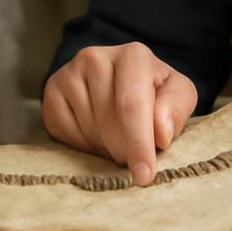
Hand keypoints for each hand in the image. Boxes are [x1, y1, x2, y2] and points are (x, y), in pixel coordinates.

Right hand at [42, 42, 197, 186]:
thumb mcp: (179, 95)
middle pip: (109, 121)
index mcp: (134, 55)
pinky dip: (83, 145)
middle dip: (125, 150)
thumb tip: (161, 132)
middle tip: (135, 156)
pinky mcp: (52, 90)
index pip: (133, 104)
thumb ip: (176, 109)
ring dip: (106, 148)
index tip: (145, 176)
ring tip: (117, 140)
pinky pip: (64, 132)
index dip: (139, 143)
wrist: (122, 82)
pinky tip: (96, 136)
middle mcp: (96, 57)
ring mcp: (70, 72)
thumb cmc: (155, 92)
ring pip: (88, 129)